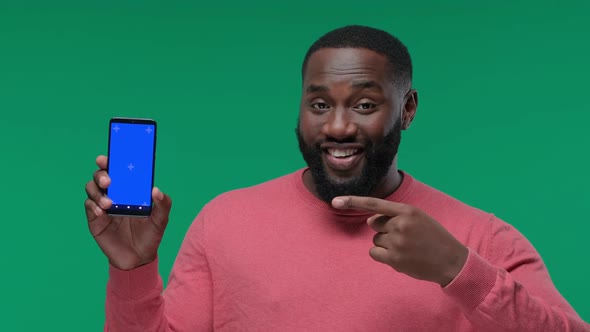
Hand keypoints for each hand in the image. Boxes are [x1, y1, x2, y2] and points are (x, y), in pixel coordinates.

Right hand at [84, 155, 171, 269]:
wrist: (138, 259)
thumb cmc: (150, 235)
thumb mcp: (161, 220)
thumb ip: (163, 205)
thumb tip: (156, 190)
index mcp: (129, 191)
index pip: (118, 171)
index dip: (111, 162)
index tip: (107, 158)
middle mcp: (114, 195)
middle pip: (100, 177)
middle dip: (101, 175)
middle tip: (108, 182)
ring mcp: (103, 206)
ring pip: (91, 189)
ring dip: (97, 193)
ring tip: (108, 204)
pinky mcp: (95, 220)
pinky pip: (88, 207)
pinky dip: (92, 206)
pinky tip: (101, 212)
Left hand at [332, 196, 467, 286]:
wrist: (452, 260)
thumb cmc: (433, 237)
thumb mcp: (419, 217)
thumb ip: (394, 215)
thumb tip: (369, 220)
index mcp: (408, 211)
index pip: (375, 204)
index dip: (353, 202)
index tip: (335, 201)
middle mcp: (401, 225)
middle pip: (374, 223)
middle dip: (384, 229)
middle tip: (404, 236)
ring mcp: (397, 243)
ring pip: (375, 240)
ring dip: (386, 243)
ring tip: (407, 247)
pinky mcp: (395, 259)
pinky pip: (374, 253)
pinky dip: (382, 255)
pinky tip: (399, 256)